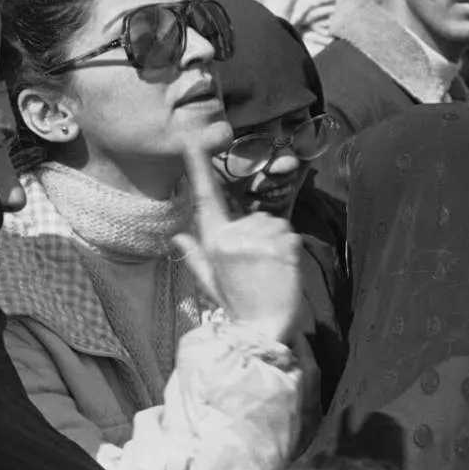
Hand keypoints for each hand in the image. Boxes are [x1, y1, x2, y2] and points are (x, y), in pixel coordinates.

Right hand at [174, 138, 302, 342]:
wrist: (261, 329)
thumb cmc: (238, 304)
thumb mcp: (210, 281)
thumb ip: (194, 256)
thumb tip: (177, 237)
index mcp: (213, 242)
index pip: (206, 199)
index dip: (199, 168)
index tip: (194, 141)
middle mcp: (232, 237)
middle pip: (256, 216)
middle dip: (262, 236)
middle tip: (258, 268)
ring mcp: (256, 240)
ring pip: (275, 223)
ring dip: (277, 243)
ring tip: (270, 270)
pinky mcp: (281, 245)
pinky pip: (290, 234)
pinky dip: (291, 249)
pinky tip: (282, 270)